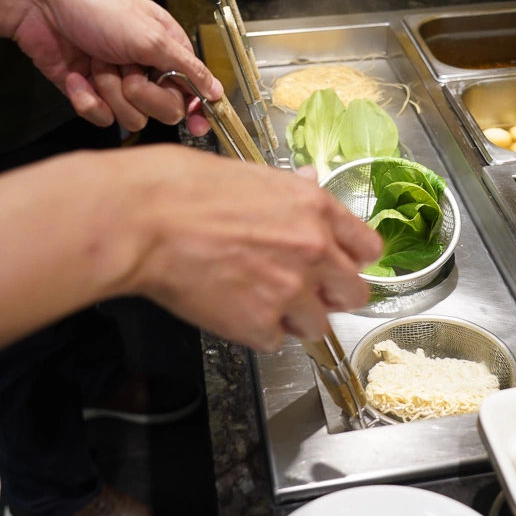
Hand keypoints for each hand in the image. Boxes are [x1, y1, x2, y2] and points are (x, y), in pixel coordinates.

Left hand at [0, 0, 222, 132]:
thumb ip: (187, 67)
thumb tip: (215, 90)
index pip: (193, 87)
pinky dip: (86, 99)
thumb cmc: (95, 5)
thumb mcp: (150, 35)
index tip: (197, 123)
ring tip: (95, 62)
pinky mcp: (89, 93)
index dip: (196, 106)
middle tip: (127, 69)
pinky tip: (76, 76)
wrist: (38, 5)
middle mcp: (145, 67)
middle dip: (142, 93)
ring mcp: (116, 82)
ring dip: (110, 91)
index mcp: (167, 48)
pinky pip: (100, 117)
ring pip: (131, 117)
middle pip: (165, 109)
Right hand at [112, 147, 381, 351]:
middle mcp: (314, 250)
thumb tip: (307, 184)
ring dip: (295, 318)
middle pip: (355, 293)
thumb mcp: (252, 175)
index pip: (368, 247)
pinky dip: (257, 331)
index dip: (353, 260)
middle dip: (333, 296)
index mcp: (316, 209)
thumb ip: (290, 191)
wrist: (147, 220)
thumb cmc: (184, 188)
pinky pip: (274, 340)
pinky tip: (234, 309)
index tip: (342, 266)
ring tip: (260, 301)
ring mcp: (290, 290)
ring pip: (318, 325)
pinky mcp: (260, 323)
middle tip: (308, 293)